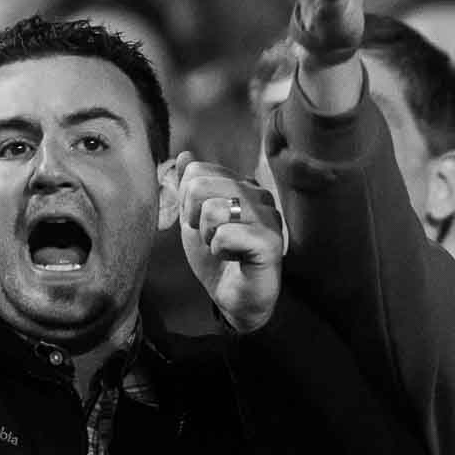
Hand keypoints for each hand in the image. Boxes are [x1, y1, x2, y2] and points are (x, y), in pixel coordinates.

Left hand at [164, 153, 287, 332]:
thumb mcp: (194, 220)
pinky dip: (219, 251)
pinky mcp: (270, 241)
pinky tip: (234, 258)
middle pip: (200, 185)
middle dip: (193, 218)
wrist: (235, 300)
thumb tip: (184, 154)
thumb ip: (189, 187)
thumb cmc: (218, 260)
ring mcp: (268, 216)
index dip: (186, 201)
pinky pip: (226, 234)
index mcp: (241, 184)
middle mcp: (258, 194)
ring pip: (213, 209)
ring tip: (223, 248)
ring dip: (207, 237)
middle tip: (210, 238)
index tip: (201, 223)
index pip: (196, 170)